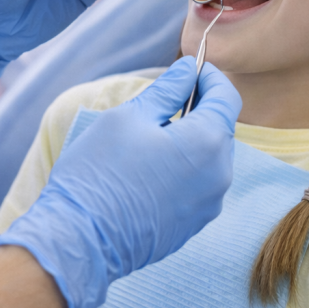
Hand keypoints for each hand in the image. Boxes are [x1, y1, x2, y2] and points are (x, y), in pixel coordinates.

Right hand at [0, 58, 241, 307]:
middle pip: (220, 128)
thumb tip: (186, 71)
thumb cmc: (101, 172)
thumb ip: (166, 90)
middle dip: (199, 107)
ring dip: (191, 139)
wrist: (81, 239)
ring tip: (153, 134)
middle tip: (165, 98)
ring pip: (210, 158)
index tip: (189, 68)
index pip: (226, 97)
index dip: (210, 77)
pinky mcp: (193, 225)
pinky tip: (151, 167)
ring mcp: (208, 205)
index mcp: (207, 143)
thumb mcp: (130, 116)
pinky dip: (184, 167)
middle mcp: (219, 176)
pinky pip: (198, 184)